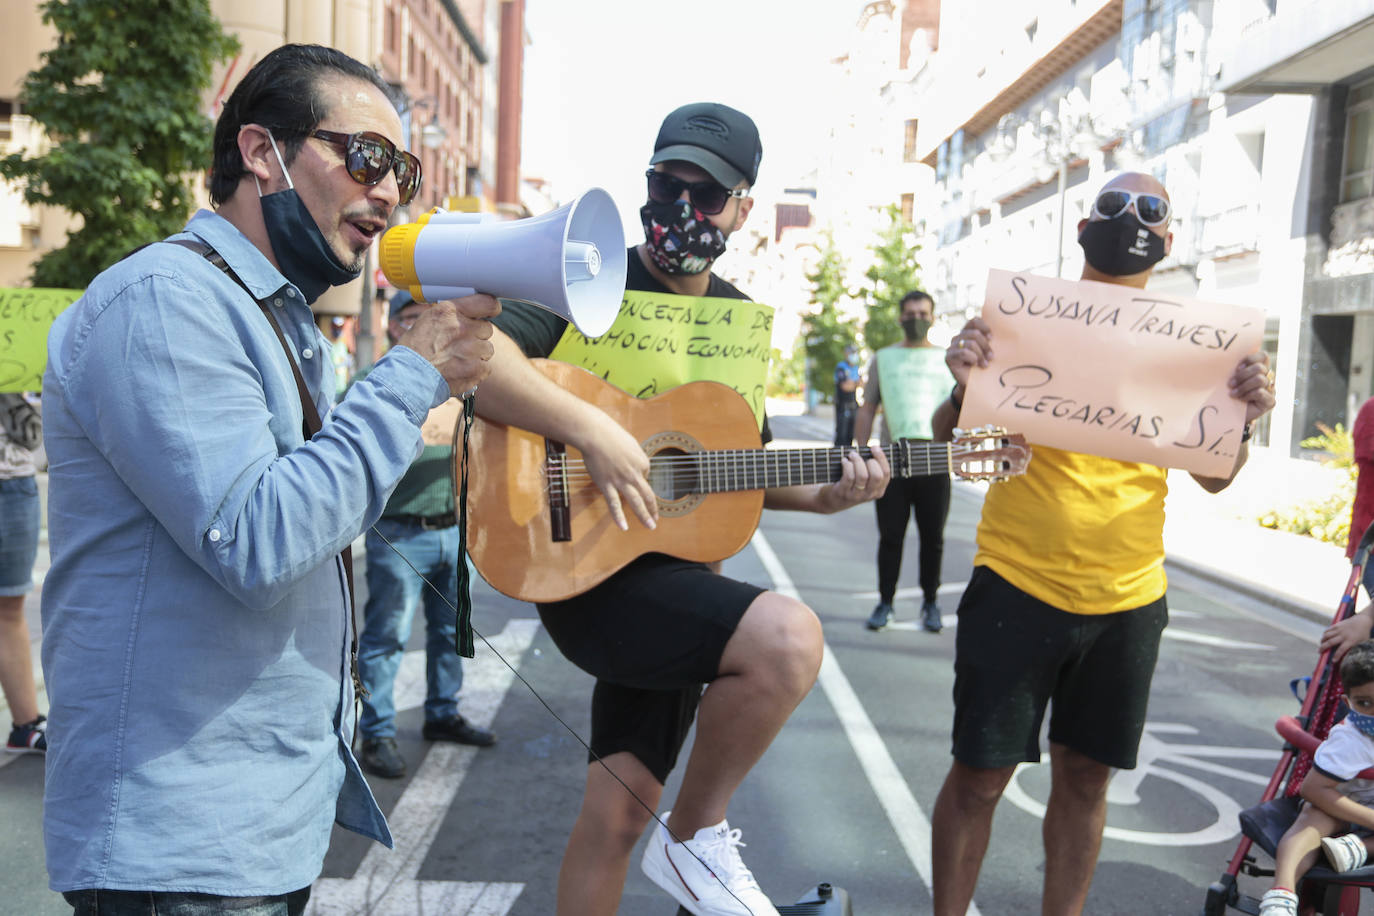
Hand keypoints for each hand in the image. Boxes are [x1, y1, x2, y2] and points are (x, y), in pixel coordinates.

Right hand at [400, 294, 501, 396]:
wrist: (406, 378)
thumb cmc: (413, 351)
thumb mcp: (426, 321)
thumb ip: (450, 316)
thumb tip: (467, 311)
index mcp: (448, 311)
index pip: (486, 302)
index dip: (491, 308)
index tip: (491, 312)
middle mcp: (461, 327)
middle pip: (487, 329)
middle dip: (477, 337)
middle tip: (460, 345)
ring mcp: (470, 348)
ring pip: (488, 349)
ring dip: (477, 355)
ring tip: (457, 360)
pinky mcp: (475, 368)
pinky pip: (486, 368)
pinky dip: (476, 372)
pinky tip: (460, 372)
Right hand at [577, 411, 657, 531]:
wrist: (594, 434)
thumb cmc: (611, 435)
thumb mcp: (631, 444)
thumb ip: (635, 457)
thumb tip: (636, 468)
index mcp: (643, 462)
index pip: (646, 477)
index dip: (640, 479)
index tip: (632, 478)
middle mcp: (635, 474)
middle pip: (648, 495)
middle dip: (653, 510)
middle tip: (656, 520)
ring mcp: (621, 481)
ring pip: (636, 502)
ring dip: (645, 516)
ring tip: (650, 527)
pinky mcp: (607, 485)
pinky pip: (614, 504)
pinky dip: (619, 517)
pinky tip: (624, 527)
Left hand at [821, 446, 891, 511]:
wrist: (832, 501)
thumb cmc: (850, 484)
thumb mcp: (864, 482)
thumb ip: (871, 469)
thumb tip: (873, 449)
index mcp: (878, 491)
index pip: (886, 474)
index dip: (881, 458)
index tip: (875, 447)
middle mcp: (869, 495)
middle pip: (877, 476)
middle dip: (870, 461)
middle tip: (861, 454)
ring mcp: (856, 495)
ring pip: (862, 476)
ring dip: (857, 461)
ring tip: (851, 455)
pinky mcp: (843, 493)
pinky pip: (849, 477)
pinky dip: (847, 465)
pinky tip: (844, 461)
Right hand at [946, 318, 992, 389]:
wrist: (975, 385)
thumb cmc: (984, 365)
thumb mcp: (987, 350)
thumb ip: (988, 339)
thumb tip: (997, 330)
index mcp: (966, 333)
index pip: (973, 321)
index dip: (984, 327)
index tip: (992, 338)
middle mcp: (957, 338)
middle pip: (974, 333)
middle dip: (985, 346)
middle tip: (991, 357)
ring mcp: (951, 347)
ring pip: (970, 343)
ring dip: (980, 355)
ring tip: (985, 364)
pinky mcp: (948, 358)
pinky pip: (963, 353)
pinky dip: (973, 359)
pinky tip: (975, 365)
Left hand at [1228, 351, 1275, 424]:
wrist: (1230, 416)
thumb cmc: (1228, 394)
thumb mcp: (1229, 379)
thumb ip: (1232, 369)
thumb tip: (1222, 355)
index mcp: (1260, 369)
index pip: (1263, 356)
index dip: (1250, 359)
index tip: (1236, 368)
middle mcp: (1268, 378)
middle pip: (1260, 368)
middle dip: (1242, 375)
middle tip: (1230, 384)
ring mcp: (1271, 390)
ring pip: (1260, 379)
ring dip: (1243, 386)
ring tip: (1232, 393)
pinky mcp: (1270, 401)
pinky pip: (1260, 392)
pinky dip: (1248, 395)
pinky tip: (1241, 399)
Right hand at [1321, 606, 1373, 661]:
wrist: (1363, 620)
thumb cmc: (1363, 633)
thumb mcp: (1361, 642)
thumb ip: (1354, 647)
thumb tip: (1347, 655)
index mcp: (1351, 640)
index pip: (1341, 650)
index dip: (1336, 656)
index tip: (1333, 661)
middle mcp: (1343, 635)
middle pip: (1330, 642)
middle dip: (1323, 648)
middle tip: (1319, 652)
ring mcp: (1339, 629)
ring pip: (1327, 635)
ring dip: (1322, 641)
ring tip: (1321, 644)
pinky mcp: (1337, 625)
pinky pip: (1328, 630)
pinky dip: (1324, 634)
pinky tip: (1324, 637)